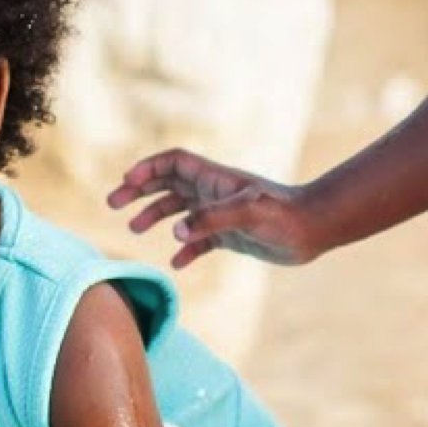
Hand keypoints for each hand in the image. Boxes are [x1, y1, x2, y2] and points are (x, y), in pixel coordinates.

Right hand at [108, 151, 323, 268]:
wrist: (314, 230)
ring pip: (179, 210)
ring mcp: (221, 213)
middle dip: (140, 190)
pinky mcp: (231, 235)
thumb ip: (212, 220)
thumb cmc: (285, 217)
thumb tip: (176, 232)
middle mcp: (214, 193)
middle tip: (113, 203)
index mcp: (215, 179)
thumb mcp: (249, 215)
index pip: (174, 163)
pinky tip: (177, 263)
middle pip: (168, 184)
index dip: (148, 168)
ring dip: (155, 215)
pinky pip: (199, 240)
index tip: (126, 183)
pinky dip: (186, 249)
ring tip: (134, 229)